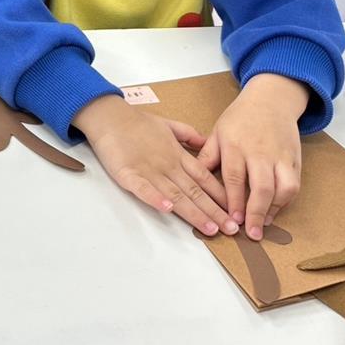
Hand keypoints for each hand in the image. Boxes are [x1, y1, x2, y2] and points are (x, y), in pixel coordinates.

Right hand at [75, 95, 238, 235]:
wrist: (109, 116)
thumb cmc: (137, 121)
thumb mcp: (168, 124)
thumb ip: (188, 135)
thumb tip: (206, 142)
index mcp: (177, 155)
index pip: (204, 178)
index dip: (221, 196)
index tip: (235, 210)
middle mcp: (167, 165)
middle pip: (195, 191)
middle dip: (214, 211)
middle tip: (231, 229)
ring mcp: (148, 170)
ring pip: (175, 194)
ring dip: (193, 212)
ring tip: (209, 228)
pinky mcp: (128, 174)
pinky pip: (143, 189)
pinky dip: (155, 198)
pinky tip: (167, 209)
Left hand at [197, 74, 308, 240]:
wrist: (270, 100)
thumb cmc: (240, 118)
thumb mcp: (218, 132)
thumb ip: (207, 156)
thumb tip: (192, 177)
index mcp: (235, 145)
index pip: (235, 178)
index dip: (234, 201)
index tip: (232, 220)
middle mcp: (259, 152)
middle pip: (262, 186)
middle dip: (257, 212)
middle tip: (252, 232)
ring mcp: (280, 155)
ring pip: (283, 187)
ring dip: (275, 209)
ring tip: (264, 224)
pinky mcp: (295, 159)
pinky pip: (294, 183)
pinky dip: (287, 200)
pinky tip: (276, 210)